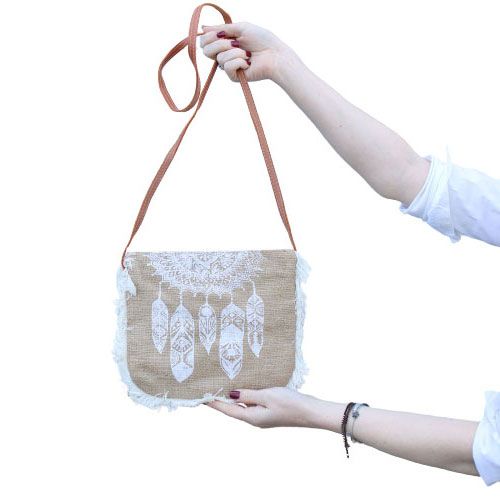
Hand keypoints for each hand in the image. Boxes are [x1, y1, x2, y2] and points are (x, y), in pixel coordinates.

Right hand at [199, 22, 293, 82]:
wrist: (275, 55)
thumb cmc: (262, 39)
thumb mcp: (241, 28)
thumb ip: (222, 28)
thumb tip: (202, 28)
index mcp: (225, 42)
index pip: (205, 42)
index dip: (208, 37)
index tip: (220, 33)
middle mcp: (225, 55)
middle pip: (207, 51)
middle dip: (220, 44)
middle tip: (235, 42)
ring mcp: (229, 67)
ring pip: (219, 58)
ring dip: (235, 52)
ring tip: (248, 53)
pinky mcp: (234, 77)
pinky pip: (227, 67)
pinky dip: (238, 61)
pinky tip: (248, 63)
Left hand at [206, 387, 340, 429]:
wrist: (312, 412)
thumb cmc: (290, 404)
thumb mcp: (267, 396)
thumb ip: (248, 394)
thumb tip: (231, 394)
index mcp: (251, 417)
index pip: (227, 409)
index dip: (214, 402)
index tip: (200, 397)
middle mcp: (254, 419)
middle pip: (233, 409)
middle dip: (221, 399)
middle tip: (209, 388)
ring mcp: (263, 416)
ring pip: (243, 405)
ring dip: (234, 396)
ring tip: (223, 385)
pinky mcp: (270, 412)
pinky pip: (253, 403)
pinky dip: (246, 396)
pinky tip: (245, 387)